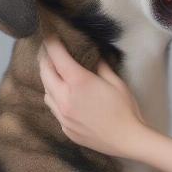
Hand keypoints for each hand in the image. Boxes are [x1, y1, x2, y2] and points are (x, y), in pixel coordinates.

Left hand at [38, 36, 149, 158]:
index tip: (48, 32)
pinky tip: (65, 95)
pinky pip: (53, 108)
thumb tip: (94, 57)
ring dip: (48, 78)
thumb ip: (101, 67)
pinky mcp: (64, 128)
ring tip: (55, 72)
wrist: (127, 140)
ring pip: (45, 91)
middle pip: (45, 72)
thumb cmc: (126, 109)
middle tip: (47, 48)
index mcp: (78, 83)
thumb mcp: (116, 82)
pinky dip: (55, 96)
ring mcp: (62, 115)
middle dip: (45, 58)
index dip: (51, 42)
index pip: (57, 57)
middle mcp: (64, 98)